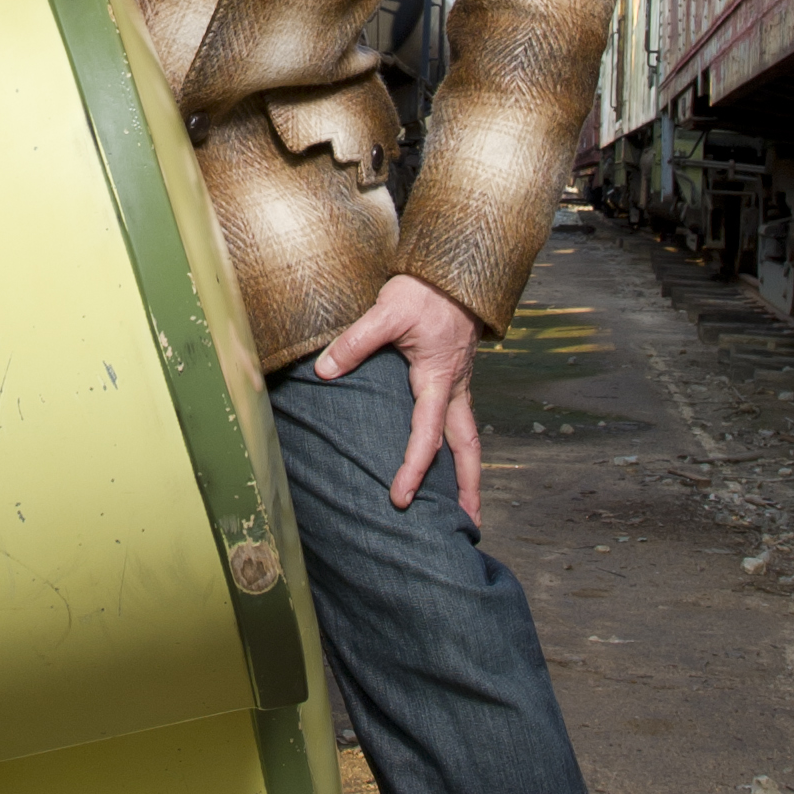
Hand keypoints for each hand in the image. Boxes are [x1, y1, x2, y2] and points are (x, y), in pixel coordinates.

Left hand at [313, 271, 482, 522]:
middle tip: (469, 522)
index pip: (427, 434)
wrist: (454, 270)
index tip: (402, 498)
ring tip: (468, 505)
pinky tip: (450, 460)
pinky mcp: (454, 378)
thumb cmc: (424, 291)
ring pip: (469, 437)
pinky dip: (460, 447)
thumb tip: (324, 371)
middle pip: (468, 447)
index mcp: (437, 379)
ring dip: (470, 471)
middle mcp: (454, 388)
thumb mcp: (387, 311)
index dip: (413, 468)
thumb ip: (355, 342)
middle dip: (469, 487)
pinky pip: (461, 421)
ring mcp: (458, 384)